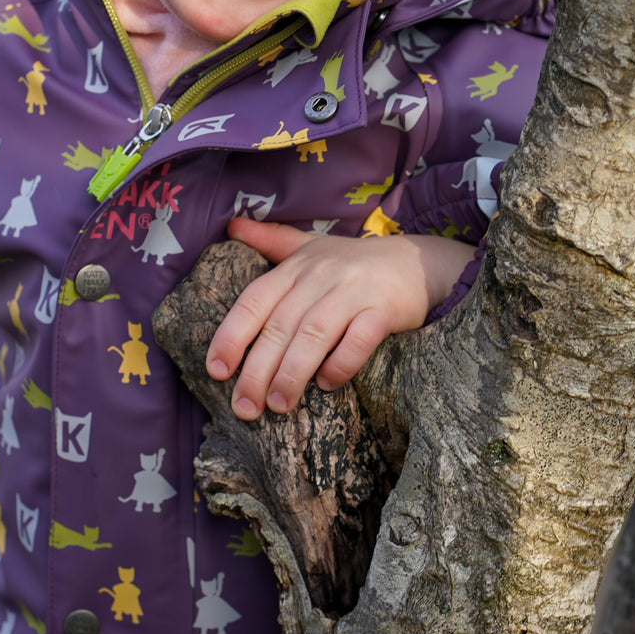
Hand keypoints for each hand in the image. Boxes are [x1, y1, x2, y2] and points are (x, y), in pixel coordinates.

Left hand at [205, 217, 474, 420]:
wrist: (418, 262)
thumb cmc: (353, 262)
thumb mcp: (310, 246)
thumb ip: (271, 240)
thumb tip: (229, 226)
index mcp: (296, 266)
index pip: (254, 301)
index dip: (232, 335)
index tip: (216, 371)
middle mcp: (320, 276)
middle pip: (280, 325)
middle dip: (257, 370)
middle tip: (244, 407)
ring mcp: (353, 291)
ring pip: (314, 333)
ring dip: (292, 372)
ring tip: (279, 406)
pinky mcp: (385, 308)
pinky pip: (360, 338)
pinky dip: (341, 362)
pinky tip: (328, 384)